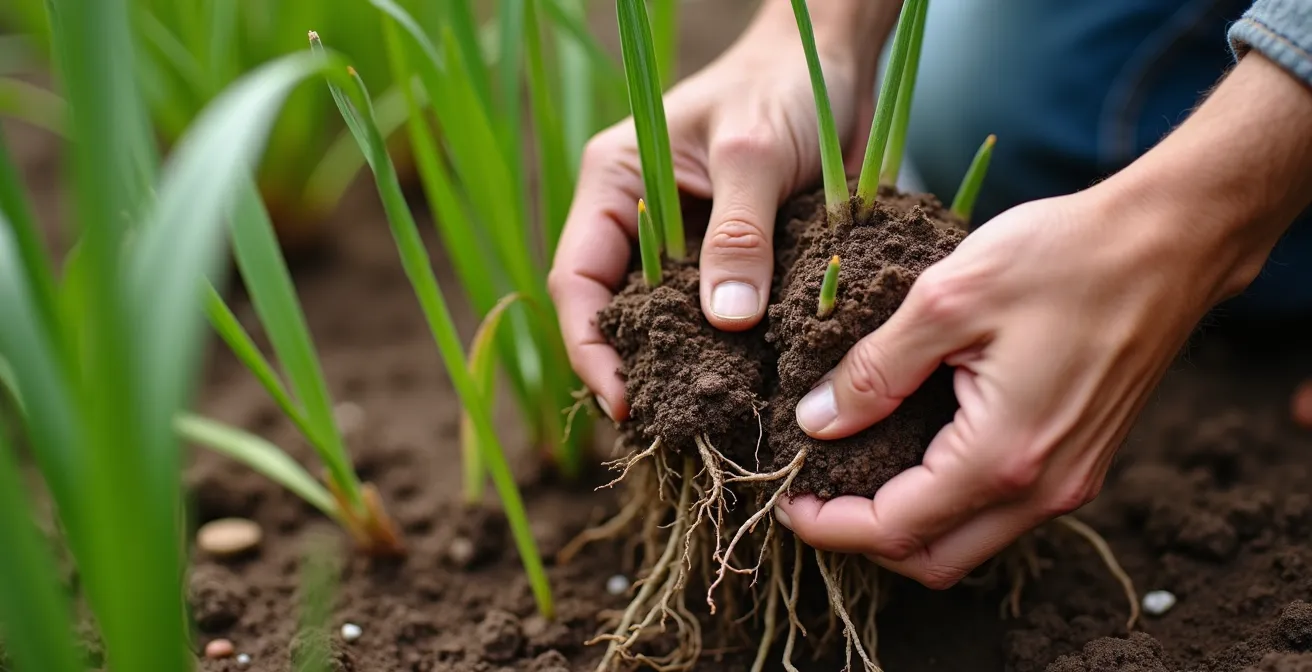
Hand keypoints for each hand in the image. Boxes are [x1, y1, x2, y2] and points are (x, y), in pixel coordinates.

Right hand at [549, 0, 887, 420]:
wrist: (835, 63)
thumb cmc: (784, 86)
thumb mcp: (757, 154)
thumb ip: (740, 234)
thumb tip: (728, 321)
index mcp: (615, 183)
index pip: (577, 278)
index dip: (589, 345)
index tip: (622, 400)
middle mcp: (639, 219)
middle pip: (616, 312)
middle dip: (635, 369)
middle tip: (669, 425)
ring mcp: (685, 243)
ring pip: (668, 322)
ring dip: (684, 368)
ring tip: (708, 420)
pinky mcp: (732, 258)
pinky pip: (718, 315)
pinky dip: (729, 351)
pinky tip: (750, 387)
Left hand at [776, 51, 1311, 588]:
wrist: (1169, 241)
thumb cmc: (1063, 257)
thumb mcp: (946, 301)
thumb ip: (875, 370)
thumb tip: (817, 422)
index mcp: (1003, 457)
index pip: (896, 529)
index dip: (830, 526)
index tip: (786, 500)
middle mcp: (1043, 489)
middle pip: (933, 559)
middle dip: (864, 541)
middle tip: (814, 495)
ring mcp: (1070, 480)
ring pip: (970, 543)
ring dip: (907, 525)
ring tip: (854, 473)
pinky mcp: (1081, 460)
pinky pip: (1001, 512)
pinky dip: (948, 502)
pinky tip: (913, 452)